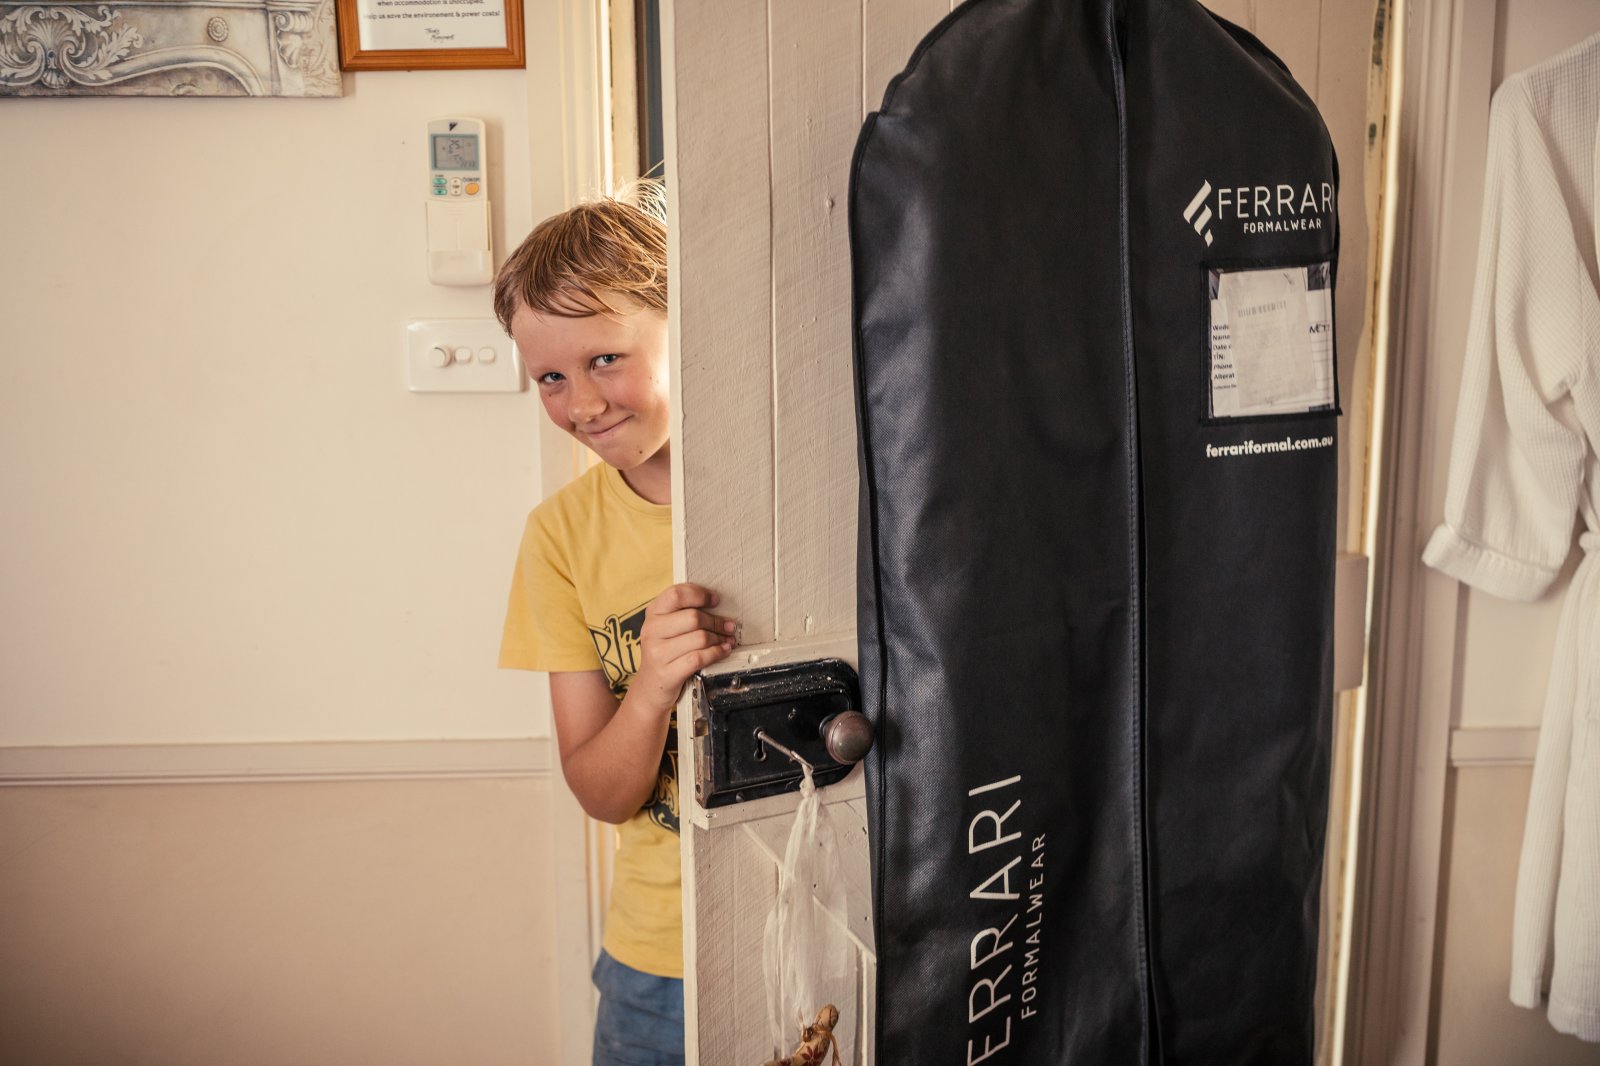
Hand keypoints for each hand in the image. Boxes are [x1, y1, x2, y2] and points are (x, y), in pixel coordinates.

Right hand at [630, 583, 736, 713]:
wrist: (650, 687)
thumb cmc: (665, 652)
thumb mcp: (667, 628)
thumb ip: (684, 613)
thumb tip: (718, 605)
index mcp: (653, 613)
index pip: (677, 594)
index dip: (700, 595)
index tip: (716, 600)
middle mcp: (652, 630)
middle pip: (693, 617)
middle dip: (716, 622)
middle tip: (728, 626)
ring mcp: (657, 653)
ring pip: (700, 638)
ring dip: (719, 639)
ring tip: (727, 640)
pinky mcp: (667, 673)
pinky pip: (699, 658)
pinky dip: (716, 653)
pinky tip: (723, 651)